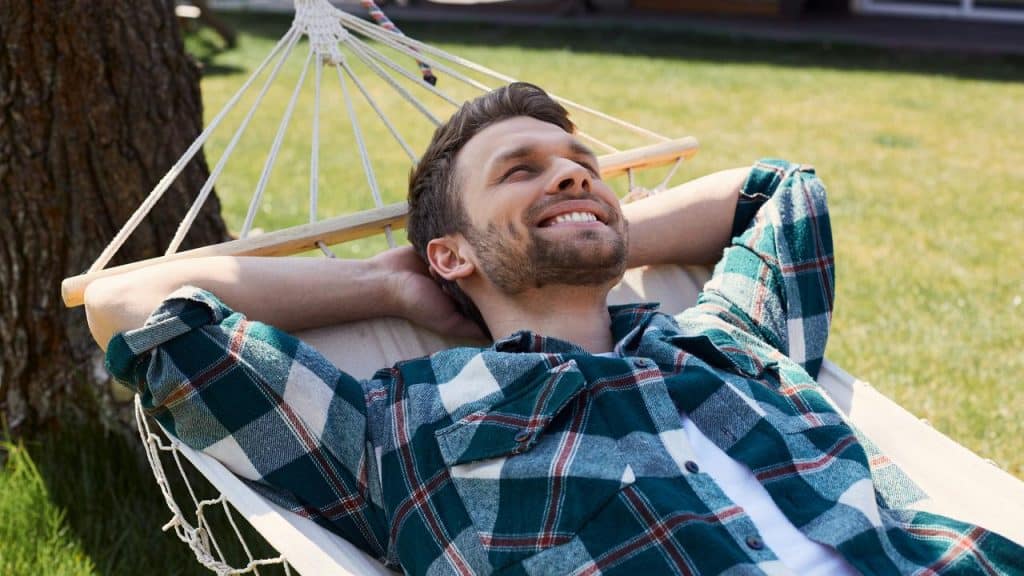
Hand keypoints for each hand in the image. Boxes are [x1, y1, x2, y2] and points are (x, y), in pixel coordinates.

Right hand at [372, 246, 486, 339]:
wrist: (386, 279)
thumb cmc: (416, 304)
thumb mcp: (448, 322)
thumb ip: (471, 328)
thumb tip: (499, 335)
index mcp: (461, 296)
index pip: (486, 290)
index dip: (490, 287)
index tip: (490, 283)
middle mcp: (457, 278)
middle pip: (480, 270)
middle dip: (478, 267)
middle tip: (468, 266)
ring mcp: (449, 260)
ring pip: (469, 252)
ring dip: (465, 252)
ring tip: (455, 254)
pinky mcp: (439, 244)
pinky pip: (455, 238)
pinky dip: (455, 239)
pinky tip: (451, 241)